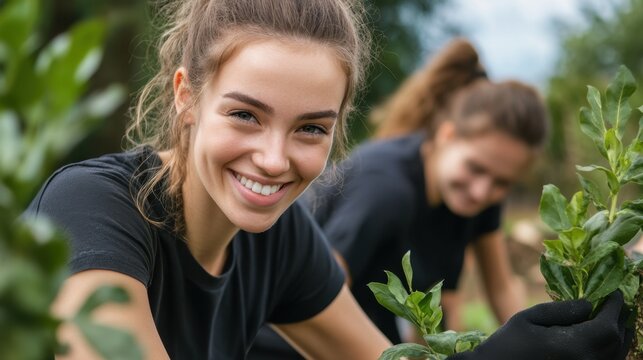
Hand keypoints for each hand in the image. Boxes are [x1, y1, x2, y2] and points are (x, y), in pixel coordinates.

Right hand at [447, 291, 629, 359]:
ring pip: (616, 355)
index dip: (615, 307)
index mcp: (573, 347)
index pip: (607, 325)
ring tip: (612, 319)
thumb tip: (589, 304)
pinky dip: (611, 350)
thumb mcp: (528, 318)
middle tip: (614, 303)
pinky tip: (602, 339)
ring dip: (618, 335)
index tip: (614, 293)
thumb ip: (561, 310)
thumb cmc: (507, 345)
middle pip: (616, 341)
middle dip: (619, 319)